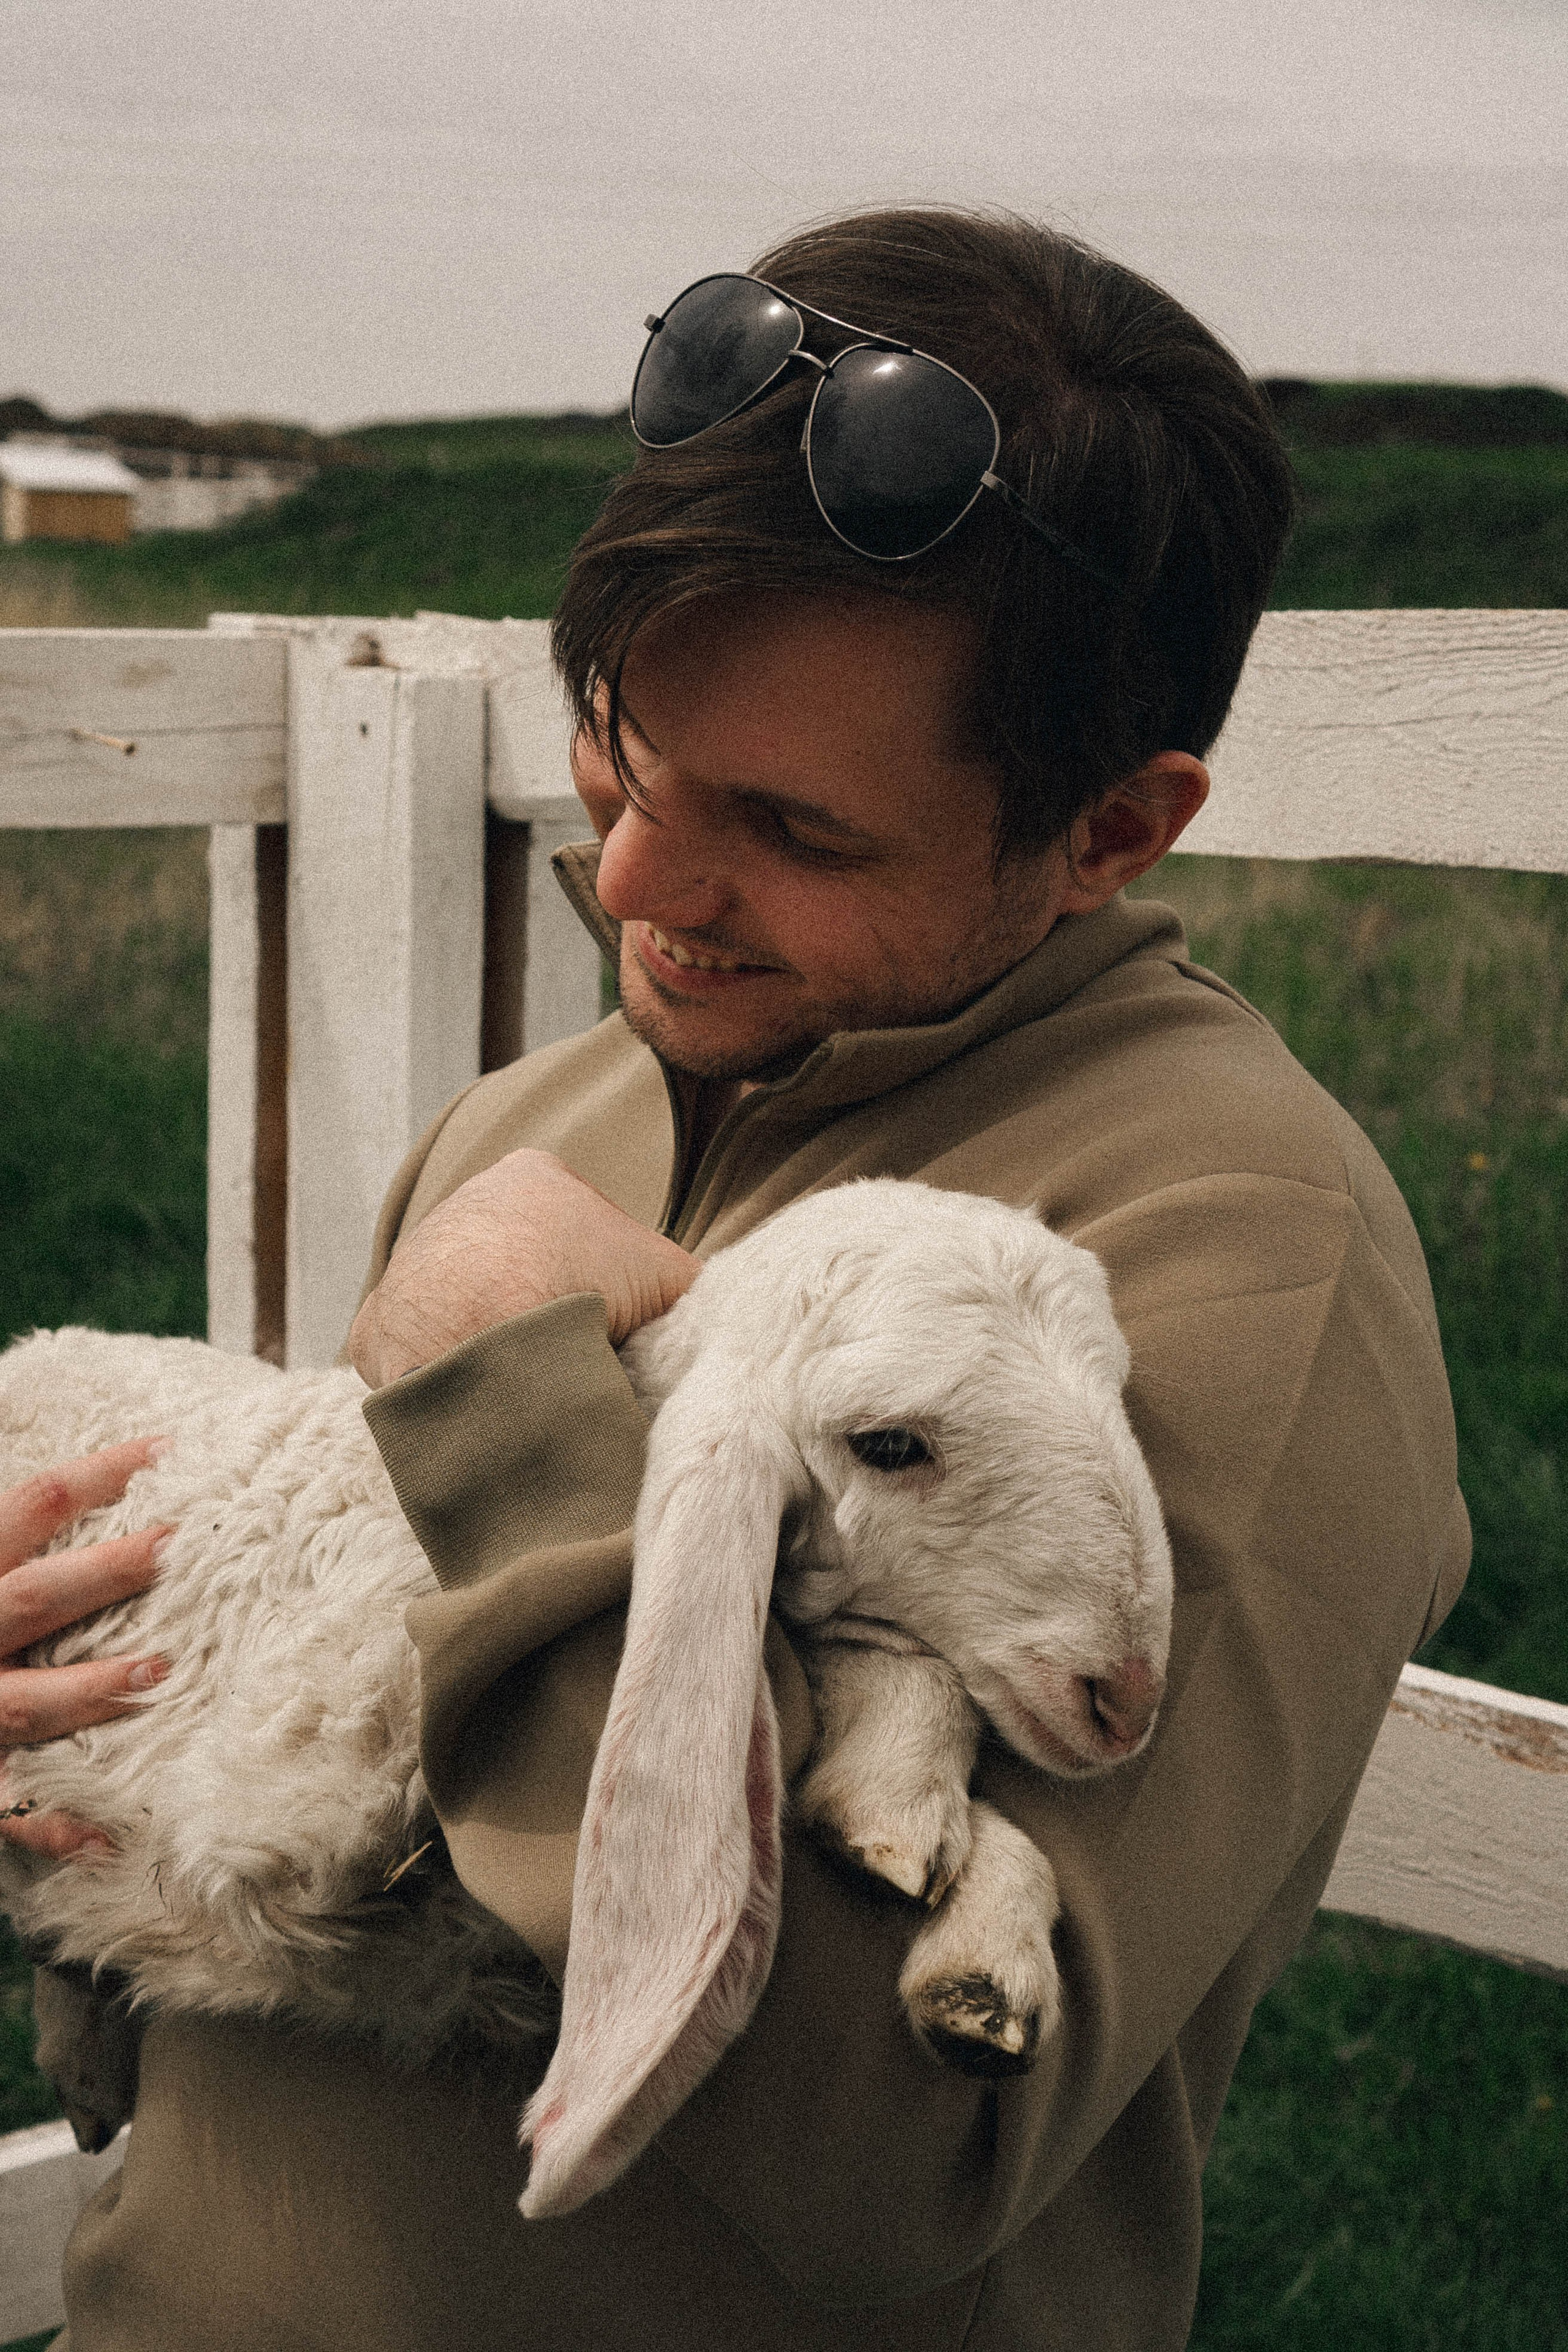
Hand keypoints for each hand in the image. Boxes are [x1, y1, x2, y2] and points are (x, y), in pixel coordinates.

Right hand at [0, 1439, 171, 1860]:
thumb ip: (17, 1532)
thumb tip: (90, 1481)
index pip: (31, 1504)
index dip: (98, 1474)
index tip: (169, 1450)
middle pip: (36, 1596)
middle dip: (106, 1572)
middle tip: (177, 1545)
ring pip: (26, 1702)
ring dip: (91, 1690)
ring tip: (159, 1673)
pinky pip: (8, 1808)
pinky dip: (53, 1827)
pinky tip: (107, 1839)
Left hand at [349, 1148, 699, 1388]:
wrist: (486, 1332)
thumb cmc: (578, 1288)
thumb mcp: (671, 1279)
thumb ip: (691, 1291)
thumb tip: (704, 1325)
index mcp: (533, 1176)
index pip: (583, 1235)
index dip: (610, 1287)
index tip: (617, 1329)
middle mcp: (465, 1204)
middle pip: (525, 1273)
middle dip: (547, 1313)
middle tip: (573, 1359)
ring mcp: (415, 1261)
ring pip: (472, 1313)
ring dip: (495, 1346)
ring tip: (526, 1386)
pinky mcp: (379, 1322)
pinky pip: (419, 1356)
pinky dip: (446, 1380)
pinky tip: (476, 1401)